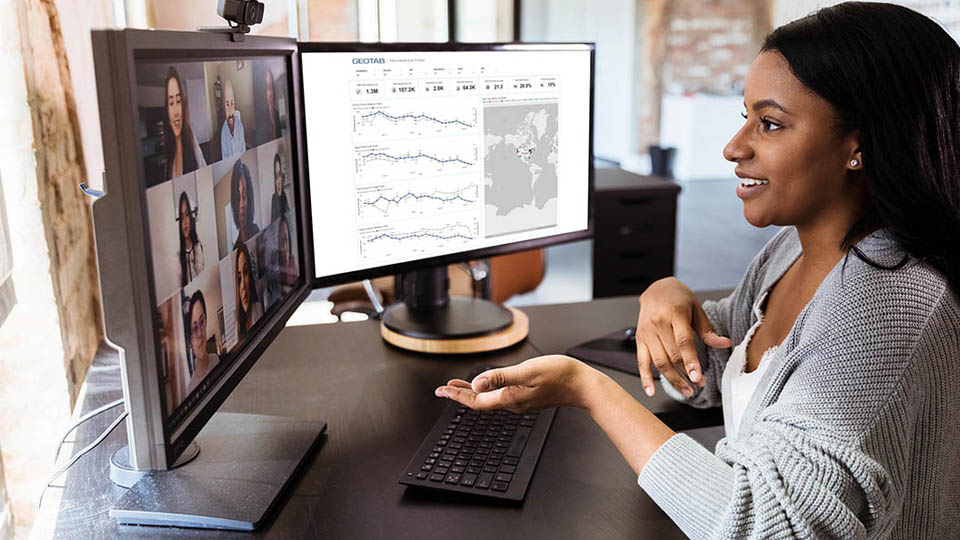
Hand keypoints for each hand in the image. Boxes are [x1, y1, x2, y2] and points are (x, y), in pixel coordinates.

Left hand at [434, 355, 595, 411]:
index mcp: (509, 398)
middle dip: (461, 394)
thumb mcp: (527, 371)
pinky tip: (490, 385)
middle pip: (480, 401)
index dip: (457, 395)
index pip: (476, 400)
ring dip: (474, 392)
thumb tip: (477, 383)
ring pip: (490, 399)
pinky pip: (502, 396)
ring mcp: (522, 402)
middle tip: (444, 389)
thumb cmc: (559, 375)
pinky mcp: (529, 398)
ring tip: (461, 386)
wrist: (583, 385)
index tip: (442, 390)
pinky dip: (489, 390)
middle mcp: (513, 403)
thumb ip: (501, 377)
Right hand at [636, 277, 731, 397]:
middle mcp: (658, 323)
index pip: (683, 341)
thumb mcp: (696, 308)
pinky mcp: (640, 339)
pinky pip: (641, 362)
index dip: (691, 361)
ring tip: (686, 391)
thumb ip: (707, 329)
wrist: (655, 289)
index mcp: (675, 314)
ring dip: (672, 380)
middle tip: (698, 386)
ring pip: (658, 362)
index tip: (698, 377)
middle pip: (671, 355)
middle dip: (685, 374)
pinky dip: (645, 379)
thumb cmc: (677, 298)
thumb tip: (724, 344)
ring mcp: (646, 333)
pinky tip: (651, 392)